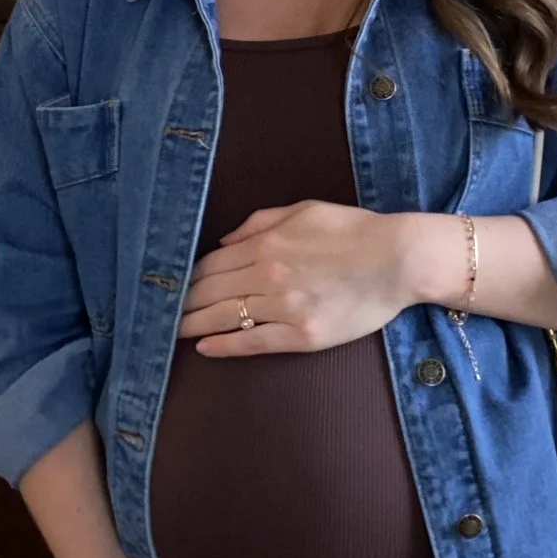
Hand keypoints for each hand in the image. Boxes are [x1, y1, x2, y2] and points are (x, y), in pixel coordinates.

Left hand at [178, 200, 413, 356]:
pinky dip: (225, 346)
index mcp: (266, 244)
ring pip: (226, 318)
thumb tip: (223, 241)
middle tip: (158, 313)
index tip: (170, 287)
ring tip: (171, 332)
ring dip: (193, 325)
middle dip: (181, 303)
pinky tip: (204, 347)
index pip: (211, 265)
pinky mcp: (303, 335)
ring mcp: (285, 308)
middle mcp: (269, 275)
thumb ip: (260, 222)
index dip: (186, 278)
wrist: (399, 259)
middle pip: (211, 293)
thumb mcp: (304, 210)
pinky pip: (254, 343)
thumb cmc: (354, 230)